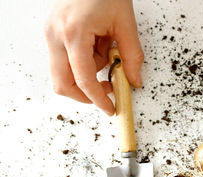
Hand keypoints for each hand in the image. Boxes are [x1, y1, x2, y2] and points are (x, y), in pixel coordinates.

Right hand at [44, 0, 143, 115]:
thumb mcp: (125, 24)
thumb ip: (132, 56)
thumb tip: (134, 81)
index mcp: (74, 32)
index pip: (84, 80)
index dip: (98, 99)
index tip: (110, 108)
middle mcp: (56, 35)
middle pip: (63, 84)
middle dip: (86, 94)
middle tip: (109, 89)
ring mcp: (51, 34)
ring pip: (63, 74)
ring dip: (87, 75)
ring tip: (105, 52)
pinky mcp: (53, 34)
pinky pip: (65, 61)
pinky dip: (82, 63)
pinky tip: (96, 47)